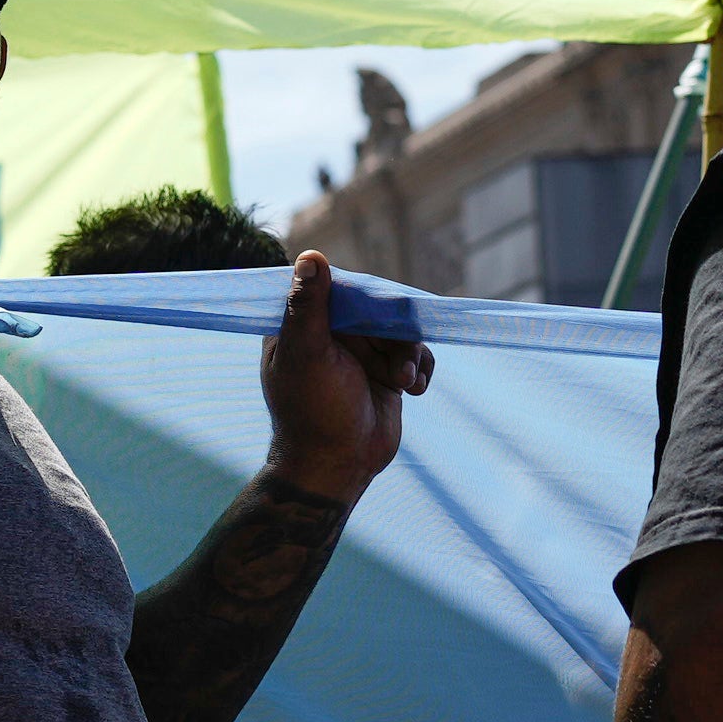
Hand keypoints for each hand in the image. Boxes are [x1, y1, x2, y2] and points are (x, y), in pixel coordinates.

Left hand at [260, 248, 428, 494]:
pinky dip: (421, 368)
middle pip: (379, 310)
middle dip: (395, 333)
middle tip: (396, 362)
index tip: (378, 319)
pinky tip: (414, 389)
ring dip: (410, 354)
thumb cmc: (313, 410)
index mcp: (301, 326)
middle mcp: (330, 336)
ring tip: (403, 380)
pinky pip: (417, 355)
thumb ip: (308, 307)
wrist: (338, 465)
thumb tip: (310, 256)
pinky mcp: (386, 373)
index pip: (340, 289)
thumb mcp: (307, 353)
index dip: (367, 299)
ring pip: (402, 331)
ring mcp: (360, 355)